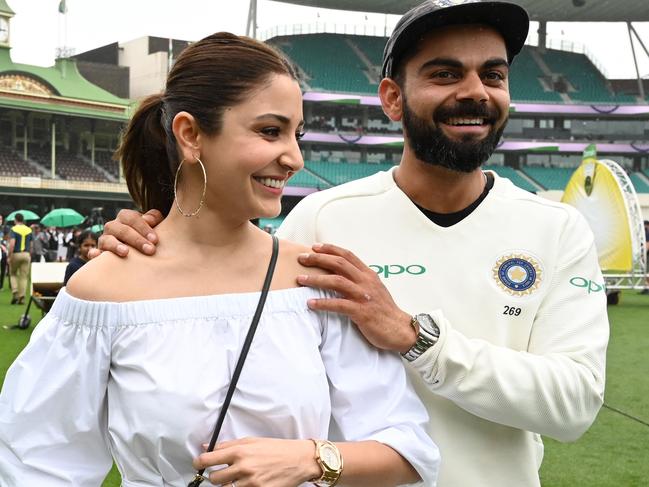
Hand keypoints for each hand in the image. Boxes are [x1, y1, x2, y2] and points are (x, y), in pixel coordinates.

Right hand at [88, 209, 163, 258]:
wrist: (137, 252)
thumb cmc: (147, 236)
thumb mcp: (153, 225)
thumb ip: (154, 219)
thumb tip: (149, 219)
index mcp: (125, 218)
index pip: (131, 218)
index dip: (143, 227)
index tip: (155, 240)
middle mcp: (113, 227)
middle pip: (120, 229)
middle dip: (136, 239)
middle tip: (150, 250)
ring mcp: (104, 240)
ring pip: (106, 239)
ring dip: (115, 245)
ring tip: (126, 253)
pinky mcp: (99, 253)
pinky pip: (93, 252)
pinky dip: (94, 253)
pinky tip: (97, 256)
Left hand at [192, 437, 318, 486]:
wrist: (299, 459)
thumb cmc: (276, 448)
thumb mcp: (252, 441)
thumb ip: (228, 445)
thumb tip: (207, 447)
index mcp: (239, 451)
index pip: (208, 460)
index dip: (199, 463)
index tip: (198, 465)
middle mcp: (243, 467)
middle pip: (214, 479)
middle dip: (215, 476)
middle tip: (224, 473)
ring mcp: (250, 482)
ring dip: (228, 484)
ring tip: (238, 478)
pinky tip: (248, 483)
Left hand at [296, 243, 415, 352]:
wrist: (400, 330)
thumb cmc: (384, 311)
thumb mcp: (374, 289)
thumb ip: (360, 280)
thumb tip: (341, 275)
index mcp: (369, 275)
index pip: (347, 255)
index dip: (330, 249)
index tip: (315, 247)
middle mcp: (366, 282)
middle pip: (339, 264)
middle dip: (318, 259)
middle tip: (302, 259)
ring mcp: (364, 296)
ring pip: (336, 282)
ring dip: (316, 279)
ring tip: (300, 279)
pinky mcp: (362, 312)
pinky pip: (338, 305)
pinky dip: (323, 303)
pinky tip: (310, 303)